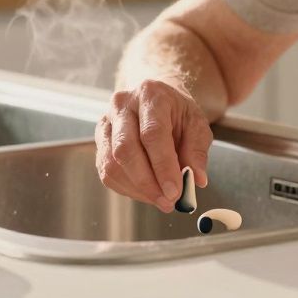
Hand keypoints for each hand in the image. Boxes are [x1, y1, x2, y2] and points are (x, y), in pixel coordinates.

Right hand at [95, 79, 212, 211]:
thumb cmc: (178, 113)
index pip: (152, 133)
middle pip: (125, 149)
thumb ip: (197, 151)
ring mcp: (106, 122)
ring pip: (111, 164)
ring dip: (137, 189)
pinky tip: (146, 192)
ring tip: (160, 199)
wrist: (158, 101)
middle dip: (147, 182)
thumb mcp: (197, 125)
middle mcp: (122, 105)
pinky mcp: (99, 141)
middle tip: (168, 201)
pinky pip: (106, 172)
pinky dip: (127, 188)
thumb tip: (197, 179)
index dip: (163, 166)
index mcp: (151, 95)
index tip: (175, 191)